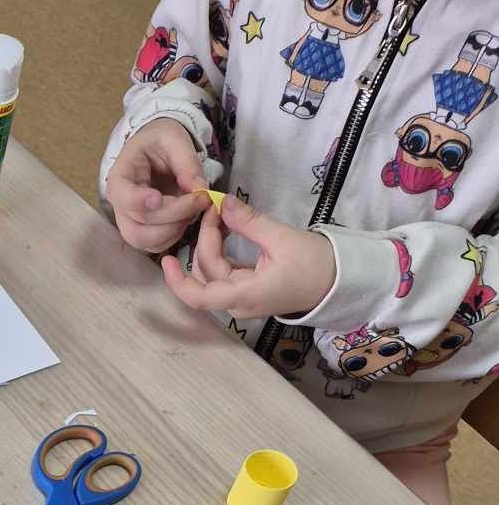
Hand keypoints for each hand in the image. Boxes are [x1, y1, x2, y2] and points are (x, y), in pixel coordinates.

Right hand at [105, 120, 209, 252]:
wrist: (158, 150)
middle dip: (173, 216)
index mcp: (120, 177)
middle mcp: (120, 206)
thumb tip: (198, 188)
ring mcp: (130, 223)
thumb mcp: (174, 139)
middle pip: (138, 226)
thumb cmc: (161, 142)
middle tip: (201, 198)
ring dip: (176, 229)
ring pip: (147, 241)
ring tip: (195, 206)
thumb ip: (187, 162)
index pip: (122, 197)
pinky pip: (158, 245)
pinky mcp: (144, 233)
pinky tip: (188, 216)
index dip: (139, 202)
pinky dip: (177, 234)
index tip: (158, 198)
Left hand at [163, 197, 334, 319]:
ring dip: (211, 243)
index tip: (166, 259)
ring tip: (218, 214)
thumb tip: (223, 203)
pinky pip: (226, 270)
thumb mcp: (282, 239)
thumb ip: (249, 222)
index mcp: (245, 296)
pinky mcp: (249, 288)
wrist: (339, 281)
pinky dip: (222, 249)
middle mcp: (238, 302)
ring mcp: (243, 296)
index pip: (199, 297)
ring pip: (214, 271)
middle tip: (212, 207)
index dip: (178, 281)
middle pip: (206, 274)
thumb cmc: (316, 264)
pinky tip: (225, 228)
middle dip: (203, 240)